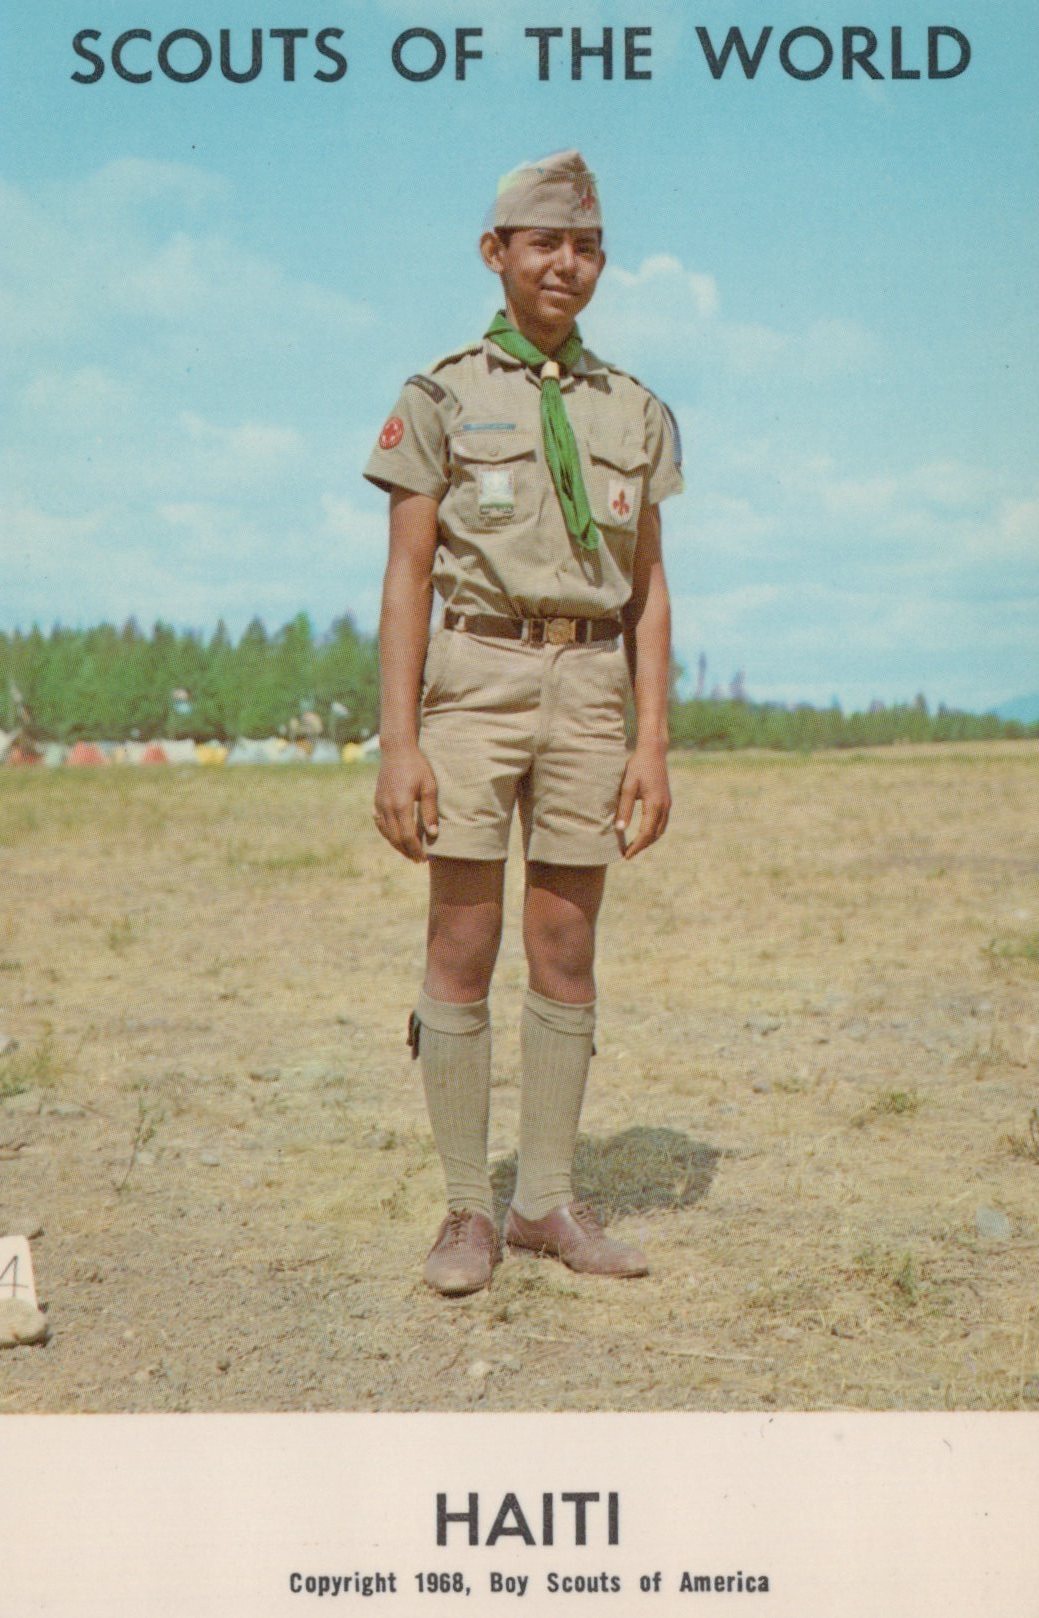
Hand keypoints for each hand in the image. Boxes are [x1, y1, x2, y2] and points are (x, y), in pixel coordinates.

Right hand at [373, 745, 438, 861]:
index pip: (407, 836)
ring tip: (408, 852)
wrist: (397, 750)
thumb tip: (433, 834)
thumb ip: (430, 811)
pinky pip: (380, 823)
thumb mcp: (429, 787)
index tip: (424, 859)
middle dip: (407, 851)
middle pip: (395, 838)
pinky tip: (394, 837)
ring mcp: (379, 804)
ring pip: (386, 833)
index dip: (416, 850)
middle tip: (418, 860)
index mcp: (401, 805)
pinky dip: (387, 834)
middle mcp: (387, 808)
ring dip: (397, 845)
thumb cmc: (417, 766)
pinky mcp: (377, 801)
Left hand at [615, 745, 670, 858]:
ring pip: (660, 830)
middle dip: (642, 846)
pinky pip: (662, 822)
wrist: (653, 752)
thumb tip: (619, 829)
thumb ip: (624, 809)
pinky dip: (654, 831)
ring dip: (649, 840)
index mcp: (654, 805)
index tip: (626, 855)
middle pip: (654, 835)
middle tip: (628, 853)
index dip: (636, 846)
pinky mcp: (667, 800)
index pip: (646, 833)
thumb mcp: (627, 787)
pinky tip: (644, 832)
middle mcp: (664, 807)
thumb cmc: (638, 767)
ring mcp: (668, 804)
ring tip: (635, 846)